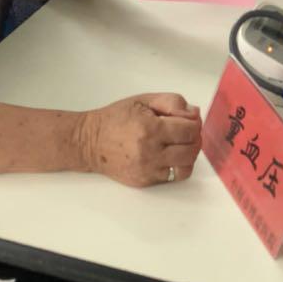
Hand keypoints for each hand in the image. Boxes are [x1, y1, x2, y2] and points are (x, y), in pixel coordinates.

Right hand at [80, 92, 201, 185]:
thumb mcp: (143, 100)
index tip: (187, 120)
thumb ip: (172, 102)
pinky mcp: (144, 181)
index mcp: (150, 129)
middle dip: (193, 139)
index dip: (193, 123)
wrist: (89, 142)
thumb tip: (193, 113)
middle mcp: (150, 152)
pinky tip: (168, 156)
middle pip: (191, 150)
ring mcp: (147, 170)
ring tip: (178, 146)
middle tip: (185, 132)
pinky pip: (172, 177)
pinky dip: (175, 166)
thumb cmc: (115, 119)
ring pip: (185, 168)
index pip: (190, 130)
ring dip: (188, 155)